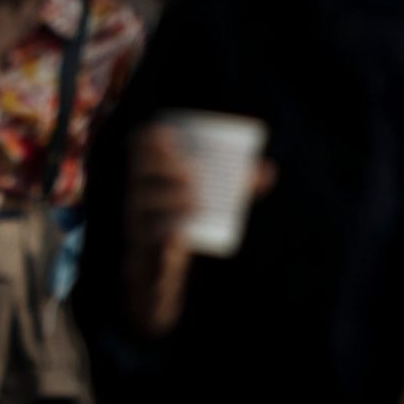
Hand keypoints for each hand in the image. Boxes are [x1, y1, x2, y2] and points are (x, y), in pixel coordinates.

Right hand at [122, 126, 272, 338]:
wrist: (159, 267)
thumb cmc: (184, 221)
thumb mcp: (205, 199)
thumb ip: (235, 186)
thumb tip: (269, 171)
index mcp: (144, 177)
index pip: (137, 147)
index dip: (150, 137)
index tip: (172, 135)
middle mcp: (134, 196)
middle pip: (139, 173)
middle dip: (163, 168)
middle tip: (193, 174)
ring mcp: (136, 223)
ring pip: (142, 206)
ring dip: (167, 200)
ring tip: (195, 203)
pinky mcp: (143, 251)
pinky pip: (147, 243)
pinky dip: (163, 240)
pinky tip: (177, 237)